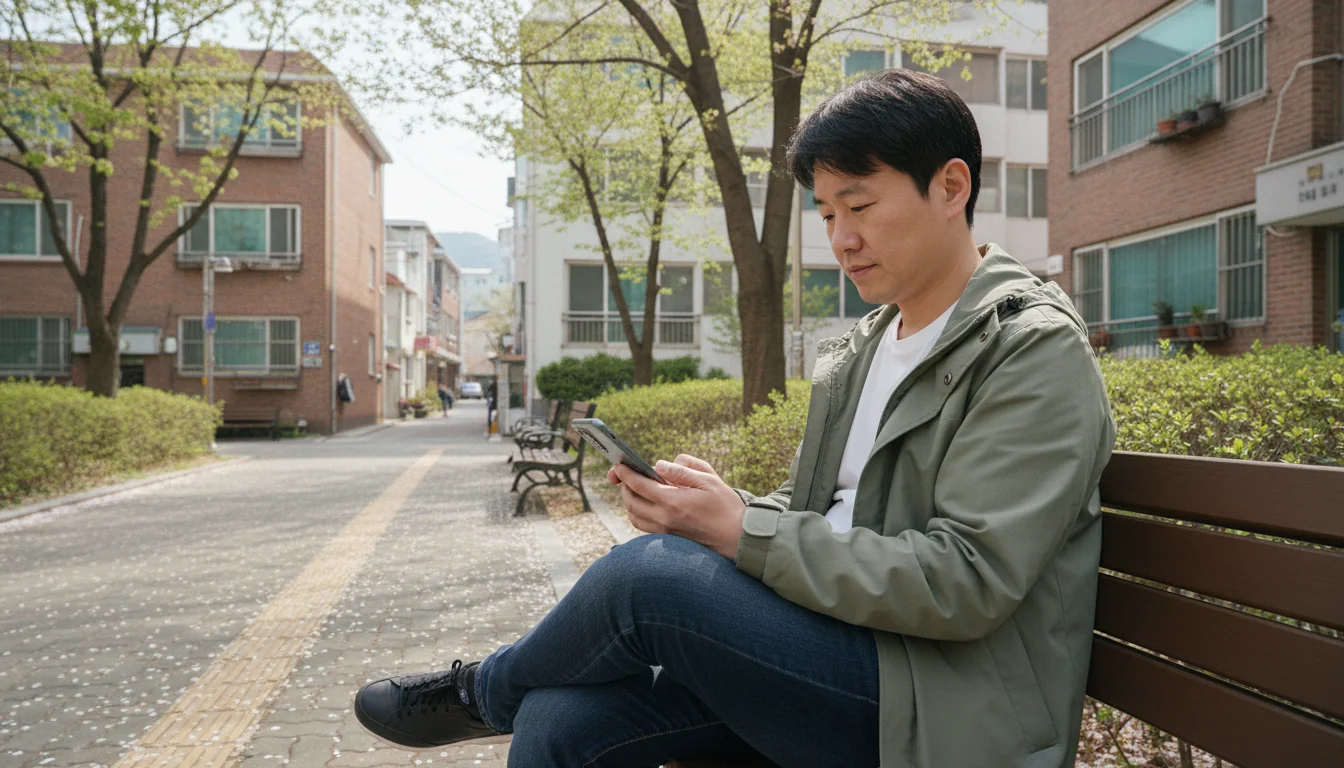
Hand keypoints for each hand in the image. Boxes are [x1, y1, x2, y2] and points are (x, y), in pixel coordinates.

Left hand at [607, 454, 745, 559]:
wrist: (737, 537)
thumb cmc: (726, 506)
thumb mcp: (708, 480)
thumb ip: (682, 470)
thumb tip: (659, 465)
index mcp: (672, 501)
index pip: (639, 485)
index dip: (626, 473)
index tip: (618, 465)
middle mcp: (664, 518)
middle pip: (631, 501)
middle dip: (624, 486)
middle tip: (623, 474)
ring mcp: (665, 531)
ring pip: (634, 516)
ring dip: (629, 501)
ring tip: (634, 488)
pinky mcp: (669, 538)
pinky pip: (644, 526)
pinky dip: (638, 513)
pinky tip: (646, 504)